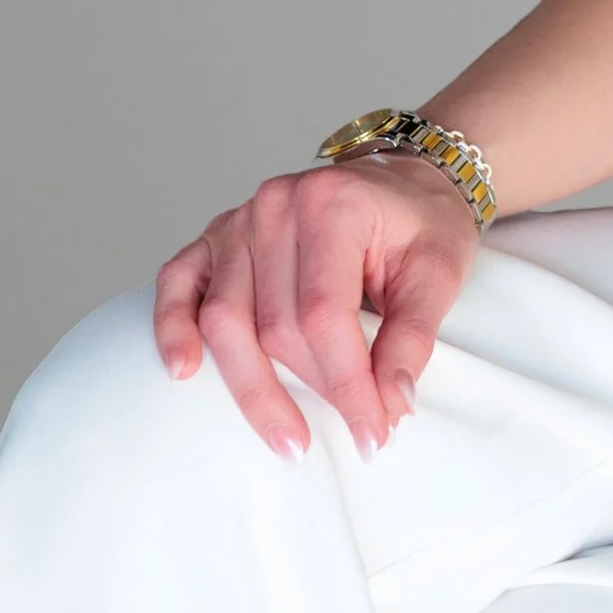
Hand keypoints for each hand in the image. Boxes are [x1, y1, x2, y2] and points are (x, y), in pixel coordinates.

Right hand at [152, 151, 480, 460]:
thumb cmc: (421, 221)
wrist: (405, 176)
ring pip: (225, 319)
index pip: (323, 314)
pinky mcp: (216, 237)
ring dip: (252, 385)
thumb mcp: (440, 271)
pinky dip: (173, 326)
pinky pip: (178, 283)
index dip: (346, 383)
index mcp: (334, 204)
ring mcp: (239, 219)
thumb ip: (414, 337)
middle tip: (350, 433)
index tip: (372, 434)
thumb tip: (392, 405)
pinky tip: (183, 369)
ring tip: (287, 436)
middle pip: (273, 324)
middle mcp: (277, 205)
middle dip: (311, 389)